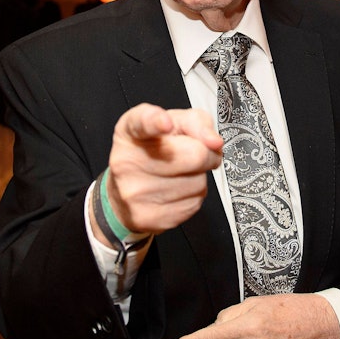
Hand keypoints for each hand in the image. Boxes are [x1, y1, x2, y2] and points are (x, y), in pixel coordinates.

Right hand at [104, 103, 223, 235]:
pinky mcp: (148, 217)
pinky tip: (175, 191)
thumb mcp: (175, 124)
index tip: (166, 123)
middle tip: (194, 154)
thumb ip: (197, 123)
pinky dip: (192, 196)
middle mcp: (127, 161)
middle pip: (194, 155)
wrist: (124, 194)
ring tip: (178, 173)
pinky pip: (194, 204)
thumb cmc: (155, 151)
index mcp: (131, 131)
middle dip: (205, 154)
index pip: (143, 122)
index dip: (156, 121)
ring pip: (198, 183)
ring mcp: (135, 192)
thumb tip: (214, 143)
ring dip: (198, 177)